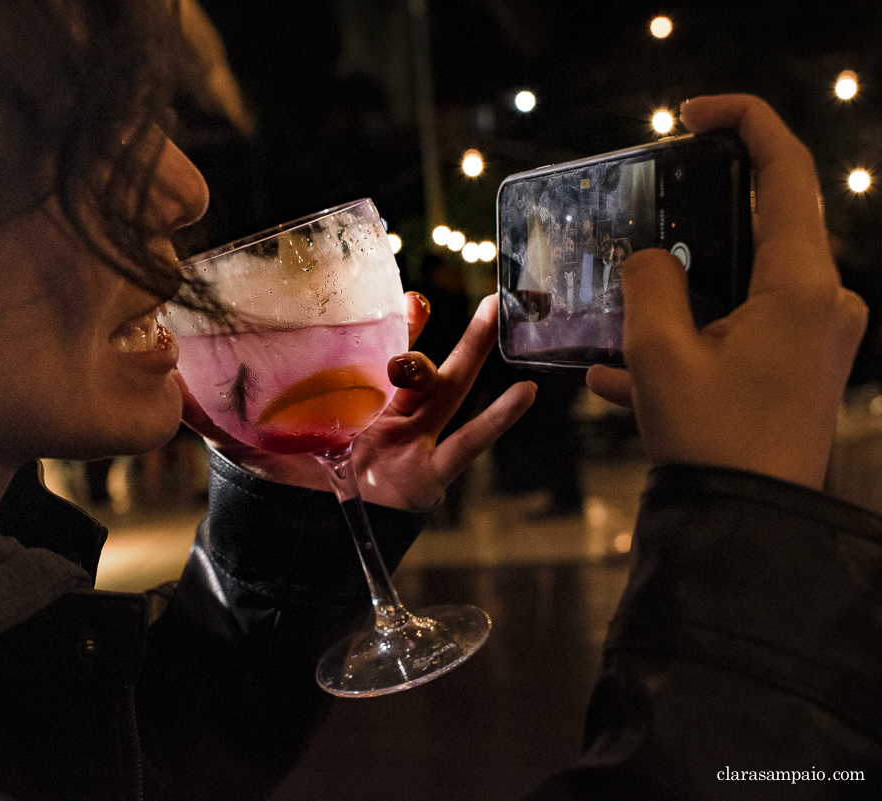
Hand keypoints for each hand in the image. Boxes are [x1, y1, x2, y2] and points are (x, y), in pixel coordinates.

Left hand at [182, 291, 536, 509]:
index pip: (382, 353)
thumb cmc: (292, 489)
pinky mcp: (427, 475)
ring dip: (476, 352)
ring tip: (501, 313)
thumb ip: (213, 415)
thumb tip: (170, 379)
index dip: (397, 325)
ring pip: (452, 391)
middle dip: (443, 332)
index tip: (406, 297)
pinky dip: (497, 422)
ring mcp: (414, 443)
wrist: (304, 542)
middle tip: (459, 294)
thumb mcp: (248, 445)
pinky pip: (467, 445)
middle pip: (424, 366)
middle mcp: (391, 416)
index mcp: (357, 401)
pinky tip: (525, 395)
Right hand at [587, 94, 867, 488]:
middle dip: (692, 232)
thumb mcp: (658, 354)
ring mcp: (816, 338)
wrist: (747, 527)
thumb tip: (652, 260)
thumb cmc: (710, 440)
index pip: (786, 172)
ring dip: (678, 301)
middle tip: (640, 231)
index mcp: (802, 286)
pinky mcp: (800, 368)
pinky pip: (740, 333)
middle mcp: (823, 303)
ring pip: (740, 288)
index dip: (744, 124)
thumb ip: (650, 284)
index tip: (692, 115)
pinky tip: (621, 378)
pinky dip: (689, 343)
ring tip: (616, 330)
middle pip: (759, 232)